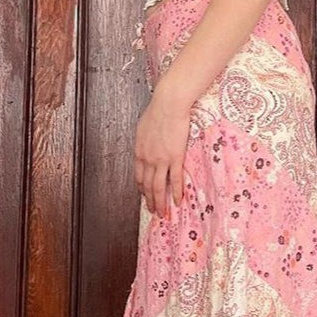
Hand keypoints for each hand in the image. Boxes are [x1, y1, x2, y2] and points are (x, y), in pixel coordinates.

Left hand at [134, 85, 191, 218]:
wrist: (168, 104)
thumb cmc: (158, 111)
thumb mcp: (143, 128)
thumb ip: (144, 141)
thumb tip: (146, 146)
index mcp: (139, 152)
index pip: (139, 176)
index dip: (142, 189)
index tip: (145, 196)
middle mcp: (148, 159)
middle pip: (147, 186)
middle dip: (150, 201)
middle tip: (153, 211)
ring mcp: (161, 160)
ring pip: (158, 187)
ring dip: (160, 202)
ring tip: (163, 213)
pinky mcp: (175, 158)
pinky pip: (175, 180)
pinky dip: (175, 192)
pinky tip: (177, 201)